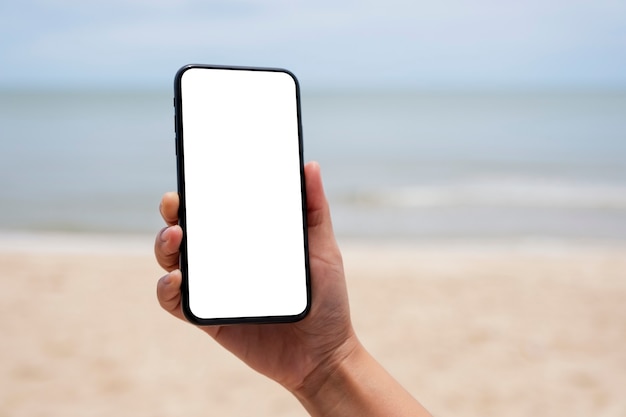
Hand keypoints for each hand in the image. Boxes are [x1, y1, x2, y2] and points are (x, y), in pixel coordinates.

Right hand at [154, 161, 357, 391]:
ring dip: (163, 245)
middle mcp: (224, 261)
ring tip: (176, 236)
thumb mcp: (324, 249)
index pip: (216, 209)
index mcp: (248, 240)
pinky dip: (166, 289)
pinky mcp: (207, 317)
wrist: (323, 354)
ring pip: (173, 261)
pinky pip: (175, 302)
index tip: (194, 172)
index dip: (198, 190)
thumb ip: (315, 210)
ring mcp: (214, 288)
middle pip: (187, 229)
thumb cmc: (326, 300)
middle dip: (173, 211)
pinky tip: (177, 279)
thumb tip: (310, 165)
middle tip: (175, 202)